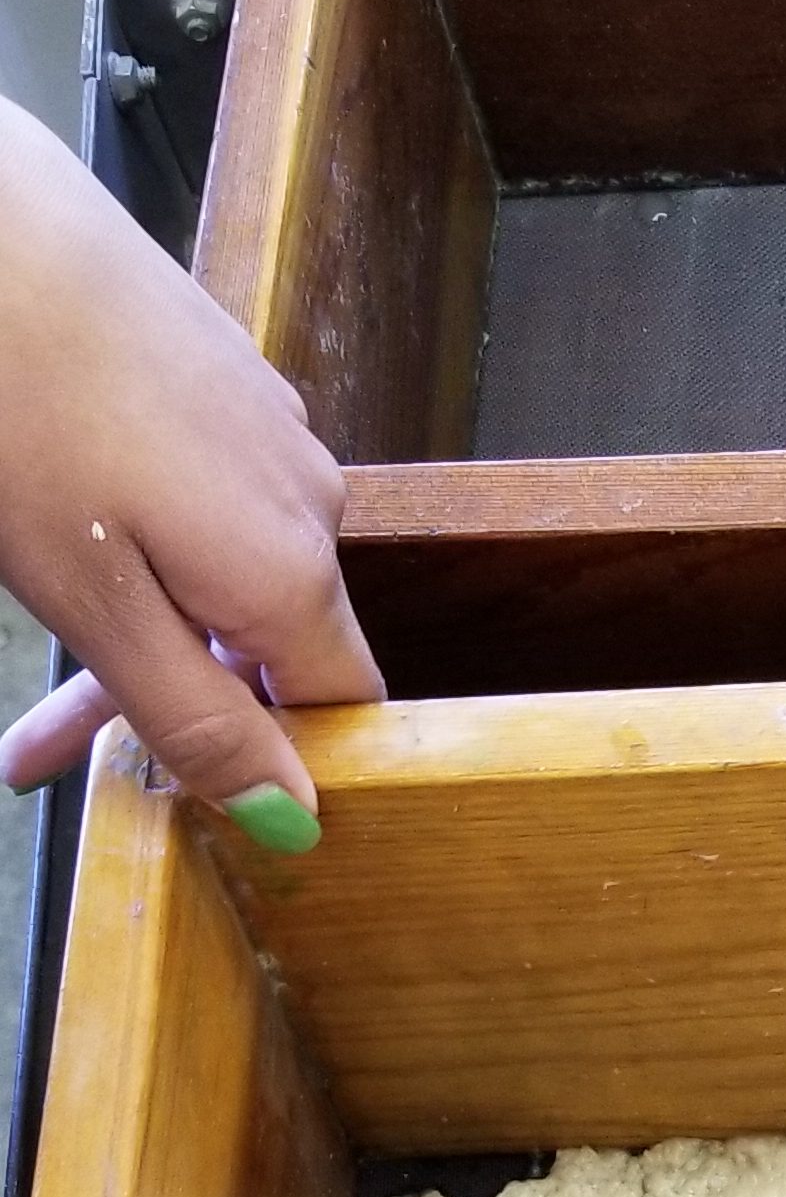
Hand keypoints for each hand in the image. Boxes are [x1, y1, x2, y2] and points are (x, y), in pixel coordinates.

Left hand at [0, 96, 380, 839]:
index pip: (343, 711)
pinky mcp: (223, 381)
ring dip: (149, 624)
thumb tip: (291, 815)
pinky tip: (74, 534)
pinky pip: (204, 501)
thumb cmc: (21, 402)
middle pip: (274, 646)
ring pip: (229, 572)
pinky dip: (143, 544)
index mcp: (293, 570)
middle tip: (50, 749)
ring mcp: (270, 431)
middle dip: (174, 701)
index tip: (184, 793)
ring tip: (47, 640)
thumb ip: (198, 718)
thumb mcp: (98, 608)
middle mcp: (308, 497)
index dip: (275, 767)